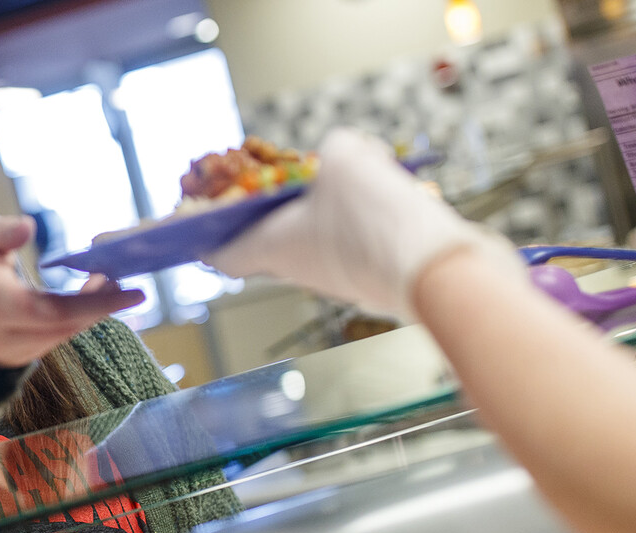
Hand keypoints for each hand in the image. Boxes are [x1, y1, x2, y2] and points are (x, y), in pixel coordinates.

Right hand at [0, 216, 144, 367]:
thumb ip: (0, 232)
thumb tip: (29, 226)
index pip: (48, 309)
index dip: (92, 303)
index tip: (128, 290)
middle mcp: (1, 336)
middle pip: (64, 326)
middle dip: (101, 306)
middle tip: (131, 286)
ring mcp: (11, 352)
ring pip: (64, 334)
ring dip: (93, 310)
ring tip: (113, 281)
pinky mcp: (20, 358)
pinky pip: (58, 338)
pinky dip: (80, 318)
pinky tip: (95, 294)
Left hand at [205, 128, 522, 318]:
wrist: (439, 269)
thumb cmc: (375, 216)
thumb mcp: (343, 157)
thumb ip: (334, 152)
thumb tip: (344, 160)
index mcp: (274, 246)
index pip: (225, 255)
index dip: (207, 241)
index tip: (197, 233)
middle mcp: (301, 269)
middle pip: (272, 242)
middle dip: (270, 213)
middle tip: (274, 184)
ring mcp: (340, 278)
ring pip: (320, 238)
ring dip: (323, 210)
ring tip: (342, 172)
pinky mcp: (377, 278)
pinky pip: (360, 242)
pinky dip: (362, 218)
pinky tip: (386, 188)